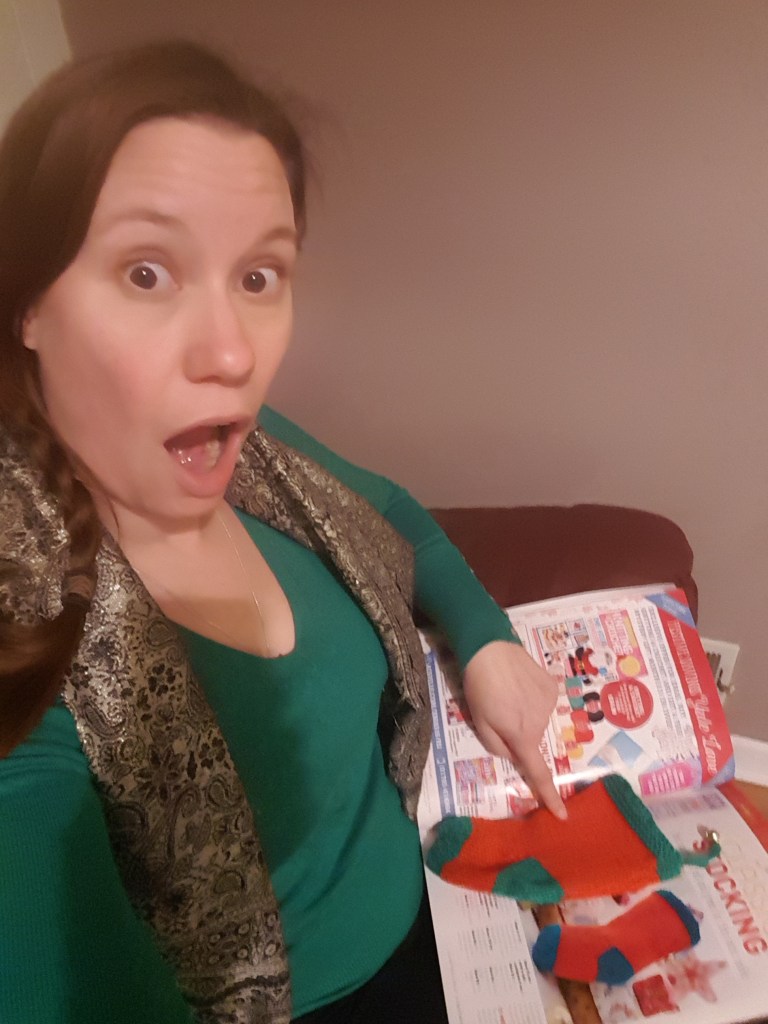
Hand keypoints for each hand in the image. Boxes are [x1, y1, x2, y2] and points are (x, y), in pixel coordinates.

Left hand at [462, 640, 566, 818]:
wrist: (490, 647)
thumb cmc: (479, 687)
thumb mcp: (479, 721)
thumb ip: (497, 745)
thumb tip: (513, 753)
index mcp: (522, 735)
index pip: (538, 771)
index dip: (548, 794)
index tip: (562, 814)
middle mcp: (542, 721)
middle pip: (532, 739)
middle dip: (518, 734)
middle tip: (498, 711)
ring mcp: (550, 702)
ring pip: (537, 720)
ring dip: (524, 714)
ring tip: (506, 692)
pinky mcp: (552, 685)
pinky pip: (543, 702)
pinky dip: (532, 698)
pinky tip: (518, 683)